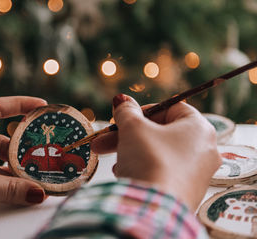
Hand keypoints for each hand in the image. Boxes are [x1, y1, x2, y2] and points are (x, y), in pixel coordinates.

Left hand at [0, 96, 47, 229]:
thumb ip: (7, 189)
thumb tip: (38, 193)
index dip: (20, 104)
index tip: (41, 107)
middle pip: (0, 139)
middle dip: (21, 148)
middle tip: (44, 154)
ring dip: (13, 169)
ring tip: (36, 176)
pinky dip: (2, 182)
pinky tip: (17, 190)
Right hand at [92, 94, 220, 210]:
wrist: (154, 209)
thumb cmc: (149, 160)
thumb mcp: (133, 128)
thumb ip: (127, 111)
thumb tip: (122, 100)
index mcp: (199, 128)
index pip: (171, 108)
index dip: (143, 110)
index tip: (124, 117)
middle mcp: (204, 149)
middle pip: (162, 132)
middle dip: (128, 135)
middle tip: (104, 140)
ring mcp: (198, 173)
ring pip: (160, 153)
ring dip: (133, 152)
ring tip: (115, 160)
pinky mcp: (187, 192)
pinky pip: (163, 172)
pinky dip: (144, 169)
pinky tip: (127, 174)